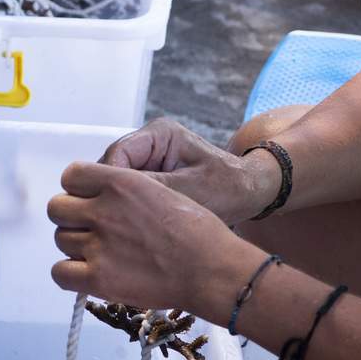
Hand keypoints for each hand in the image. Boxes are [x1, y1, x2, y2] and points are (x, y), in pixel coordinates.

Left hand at [48, 162, 260, 314]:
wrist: (213, 269)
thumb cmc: (197, 232)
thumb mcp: (161, 189)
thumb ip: (124, 190)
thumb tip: (97, 199)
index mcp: (121, 183)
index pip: (71, 175)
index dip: (78, 190)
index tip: (90, 201)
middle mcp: (104, 210)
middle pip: (57, 208)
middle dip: (71, 218)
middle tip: (93, 230)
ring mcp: (99, 245)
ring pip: (60, 240)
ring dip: (75, 247)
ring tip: (102, 254)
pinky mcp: (99, 278)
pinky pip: (59, 272)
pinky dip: (69, 274)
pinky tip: (89, 274)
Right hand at [100, 119, 278, 224]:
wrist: (251, 193)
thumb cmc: (230, 187)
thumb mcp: (191, 189)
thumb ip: (153, 187)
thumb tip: (115, 195)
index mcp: (159, 134)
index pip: (117, 154)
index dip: (108, 181)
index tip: (111, 208)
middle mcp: (148, 143)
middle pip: (111, 168)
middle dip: (112, 194)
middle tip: (117, 222)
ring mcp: (147, 160)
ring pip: (115, 183)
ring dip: (120, 203)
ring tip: (127, 226)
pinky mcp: (149, 178)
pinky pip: (128, 193)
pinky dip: (130, 208)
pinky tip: (135, 225)